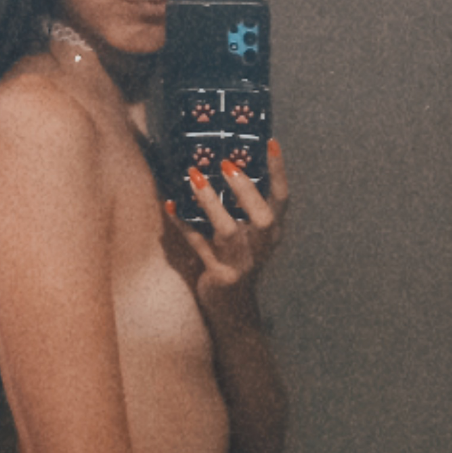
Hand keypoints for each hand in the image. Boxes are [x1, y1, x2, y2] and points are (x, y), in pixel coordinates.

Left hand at [166, 140, 288, 317]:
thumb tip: (220, 163)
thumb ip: (241, 206)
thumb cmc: (236, 261)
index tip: (271, 141)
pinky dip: (183, 225)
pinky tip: (170, 205)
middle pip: (262, 217)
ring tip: (194, 178)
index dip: (278, 171)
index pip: (282, 198)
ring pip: (228, 231)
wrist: (232, 311)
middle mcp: (261, 247)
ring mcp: (241, 263)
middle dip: (245, 189)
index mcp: (271, 232)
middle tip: (225, 164)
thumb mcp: (246, 235)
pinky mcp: (220, 277)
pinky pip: (199, 246)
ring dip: (211, 204)